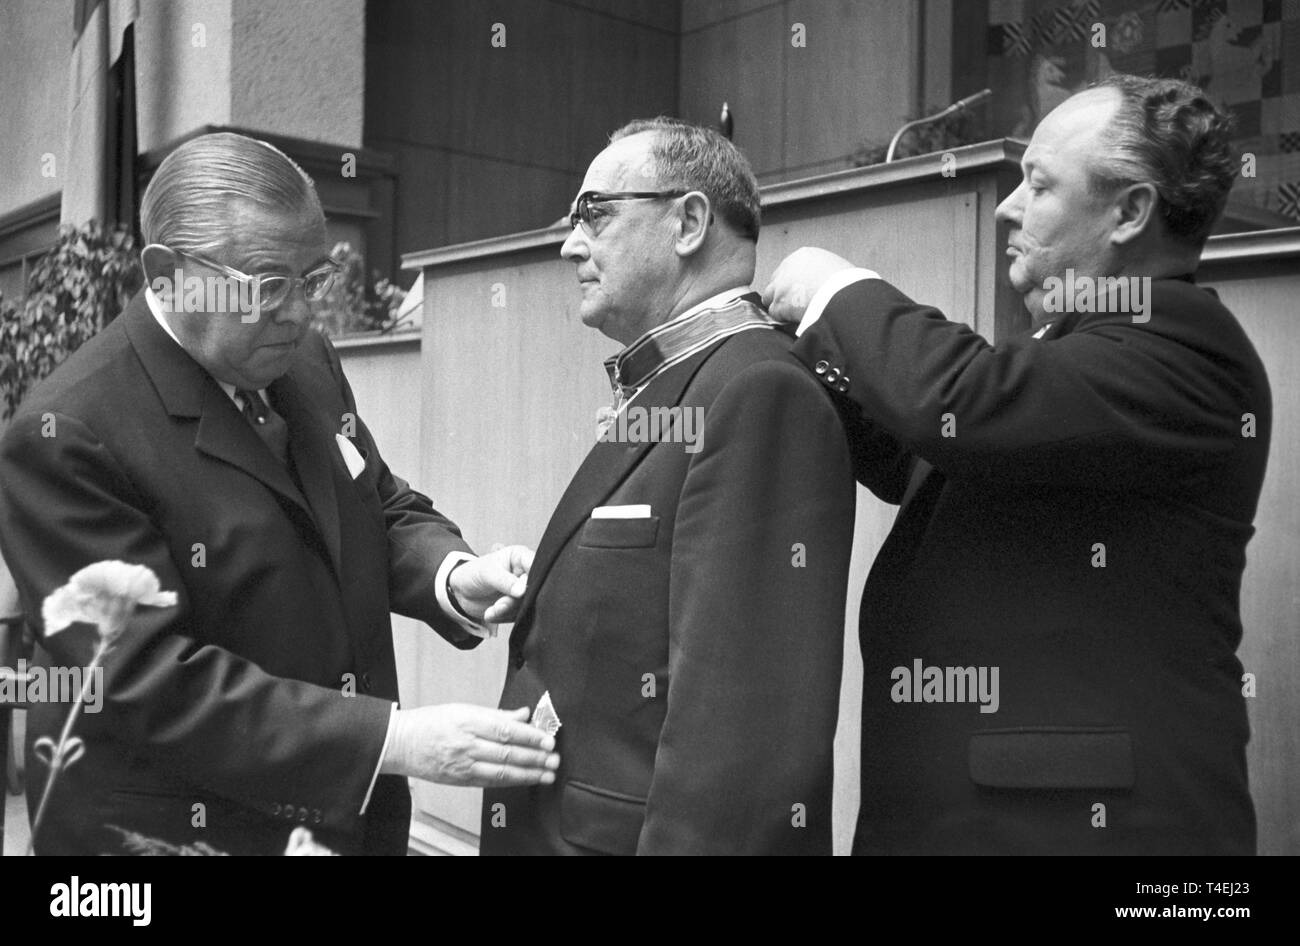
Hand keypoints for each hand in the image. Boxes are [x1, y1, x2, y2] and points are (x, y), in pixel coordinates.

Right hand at [381, 704, 558, 786]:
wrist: (400, 743)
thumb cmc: (430, 722)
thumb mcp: (463, 708)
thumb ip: (496, 714)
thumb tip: (523, 714)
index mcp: (468, 721)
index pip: (505, 730)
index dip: (530, 736)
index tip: (548, 739)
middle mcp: (466, 744)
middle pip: (507, 752)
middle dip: (535, 757)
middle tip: (554, 758)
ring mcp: (463, 765)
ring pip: (502, 771)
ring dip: (528, 773)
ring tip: (548, 773)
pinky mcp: (461, 780)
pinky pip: (491, 781)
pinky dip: (511, 780)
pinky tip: (526, 779)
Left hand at [449, 545, 533, 624]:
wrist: (460, 592)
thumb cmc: (473, 573)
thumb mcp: (487, 573)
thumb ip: (506, 581)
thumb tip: (522, 590)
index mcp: (520, 557)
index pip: (538, 564)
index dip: (534, 578)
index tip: (521, 591)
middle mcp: (525, 573)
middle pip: (534, 588)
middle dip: (516, 599)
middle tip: (500, 604)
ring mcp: (522, 590)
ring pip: (527, 604)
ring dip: (508, 610)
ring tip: (492, 609)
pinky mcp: (517, 605)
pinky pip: (518, 615)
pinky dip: (503, 616)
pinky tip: (491, 613)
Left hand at [760, 247, 856, 323]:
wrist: (843, 295)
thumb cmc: (847, 284)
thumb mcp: (836, 269)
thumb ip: (823, 273)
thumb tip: (826, 285)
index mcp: (803, 256)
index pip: (789, 269)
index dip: (793, 283)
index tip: (799, 293)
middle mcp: (787, 267)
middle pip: (776, 281)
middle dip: (783, 293)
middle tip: (794, 306)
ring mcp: (780, 285)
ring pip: (770, 297)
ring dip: (780, 306)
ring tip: (793, 315)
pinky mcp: (779, 303)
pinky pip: (774, 314)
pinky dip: (782, 318)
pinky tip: (794, 321)